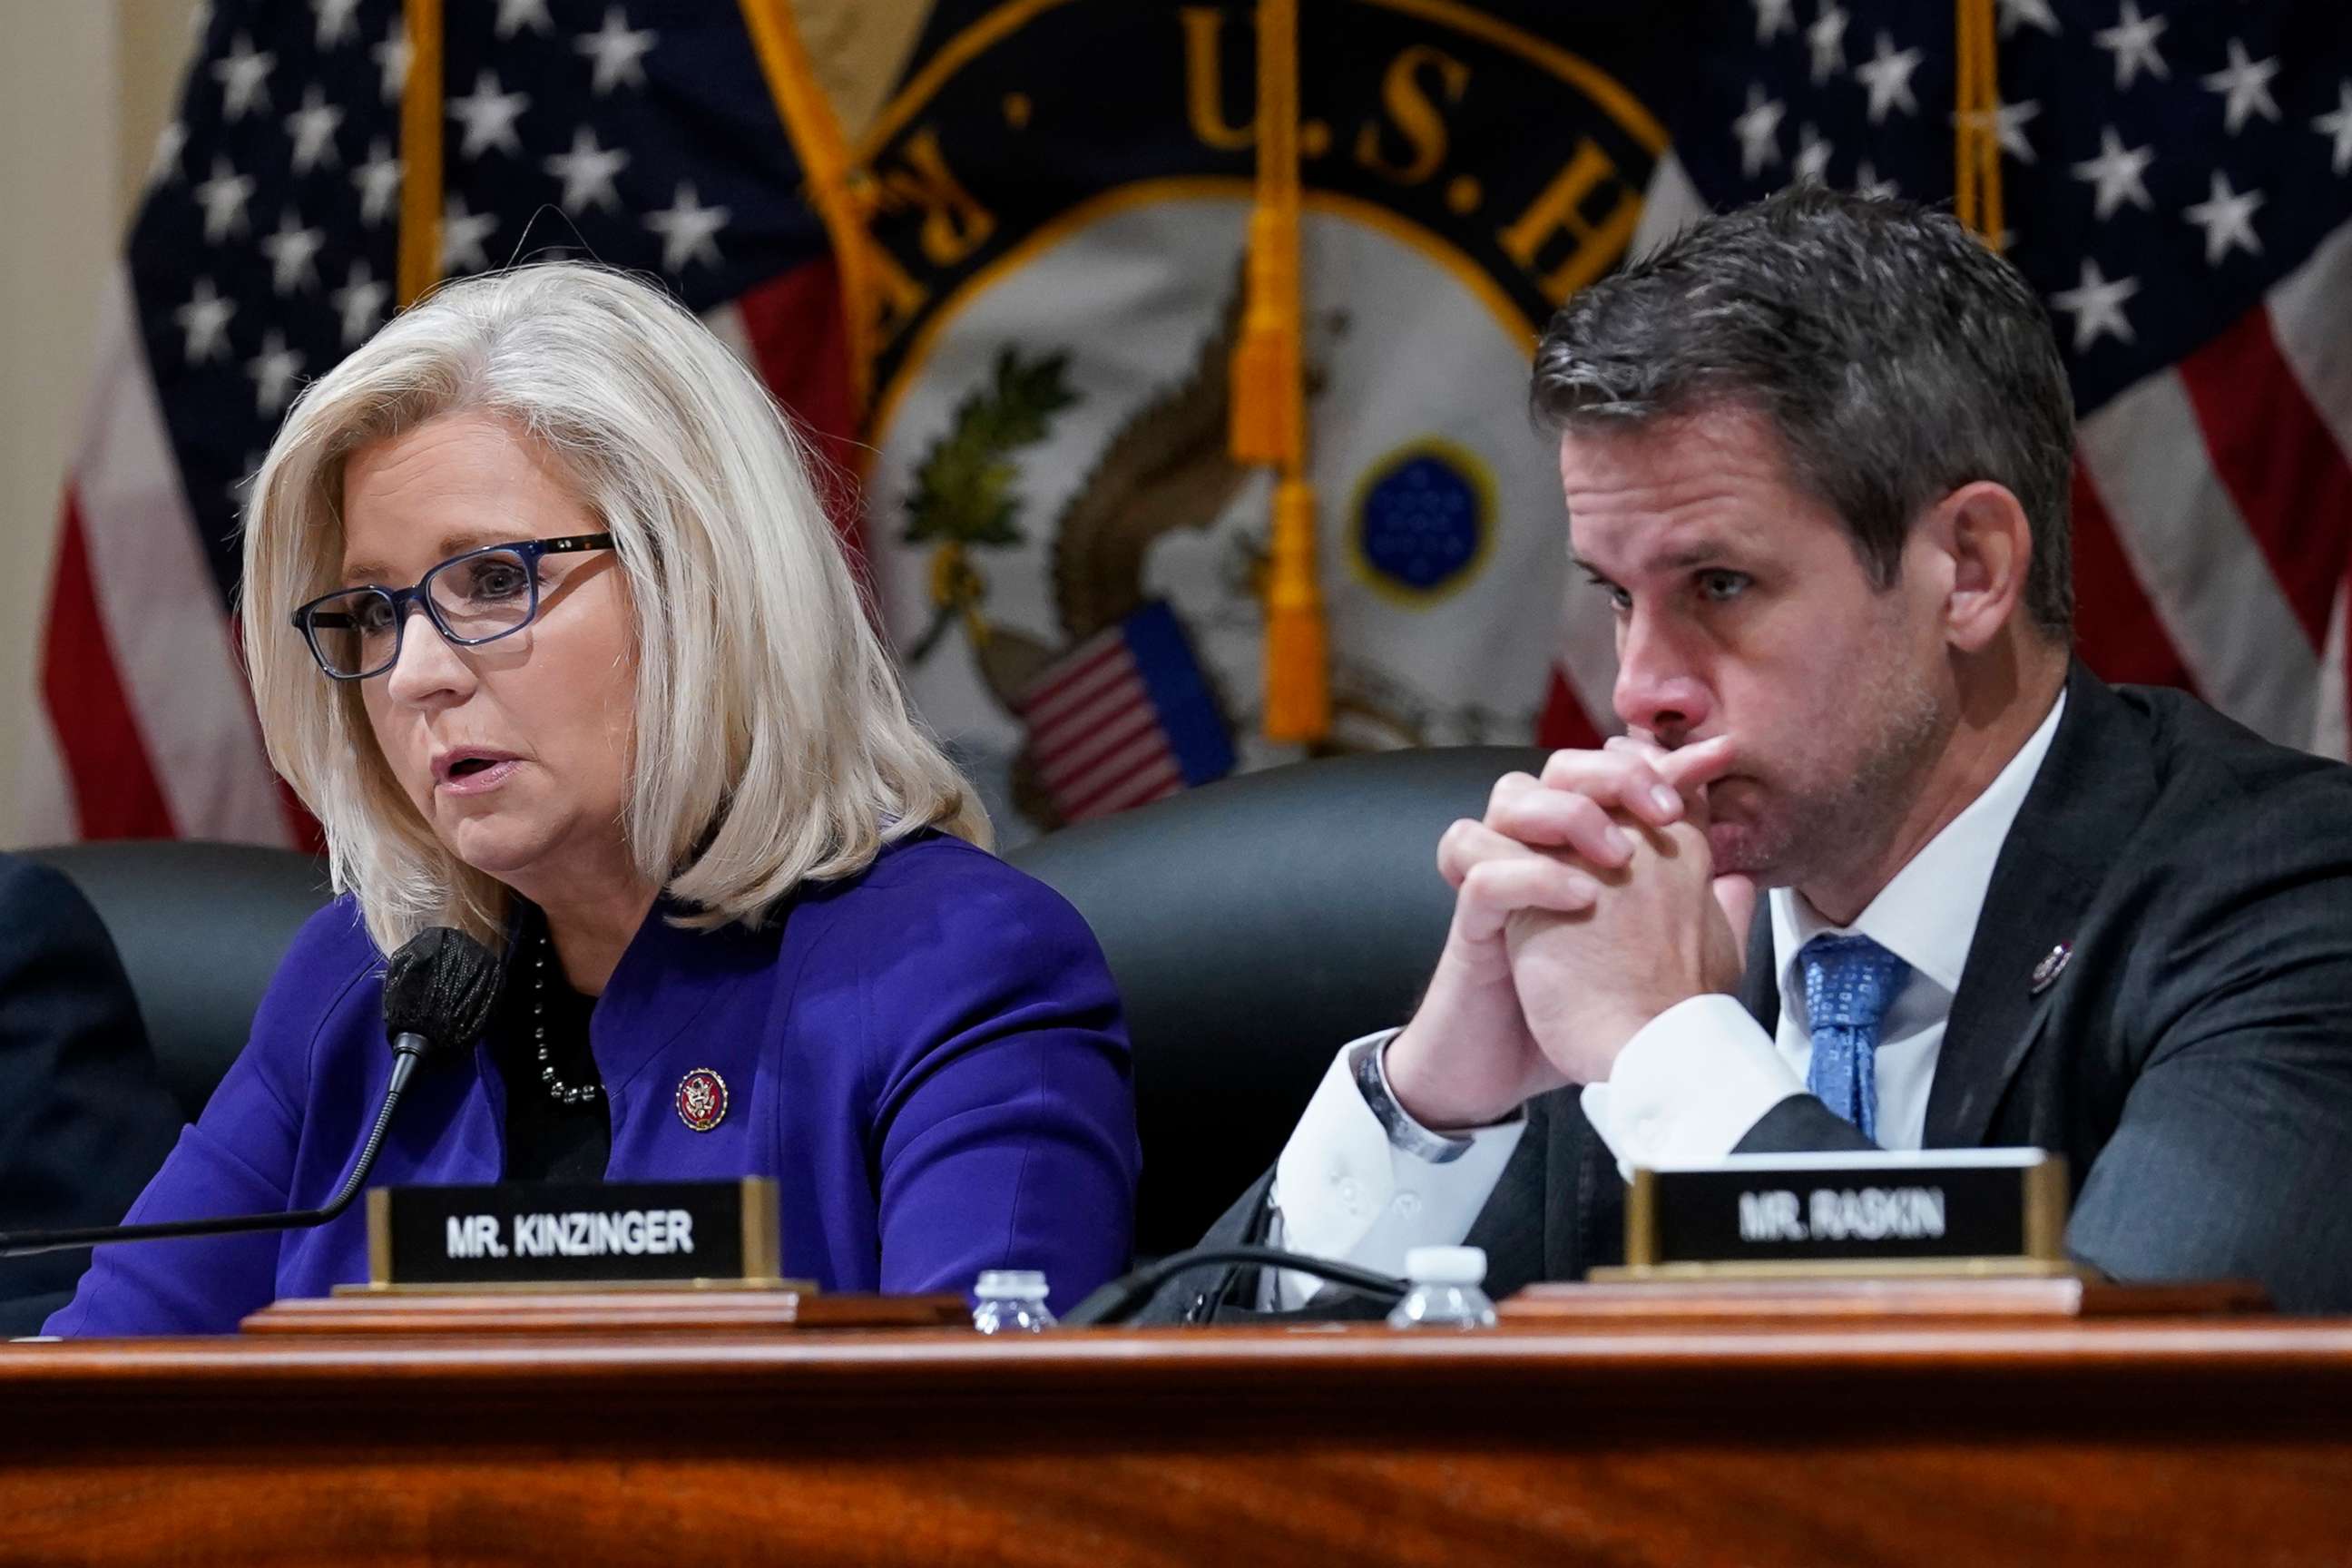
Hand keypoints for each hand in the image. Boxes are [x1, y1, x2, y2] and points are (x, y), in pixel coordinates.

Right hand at [1382, 739, 1735, 1129]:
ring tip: (1616, 856)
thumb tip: (1741, 879)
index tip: (1715, 758)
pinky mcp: (1472, 927)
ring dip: (1567, 813)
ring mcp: (1501, 885)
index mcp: (1580, 854)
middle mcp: (1538, 856)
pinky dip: (1530, 874)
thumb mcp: (1659, 962)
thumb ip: (1697, 917)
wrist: (1517, 1079)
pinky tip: (1580, 899)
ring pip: (1507, 798)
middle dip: (1612, 774)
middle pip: (1557, 767)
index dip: (1659, 759)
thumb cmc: (1584, 1019)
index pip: (1611, 775)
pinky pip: (1482, 872)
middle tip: (1663, 810)